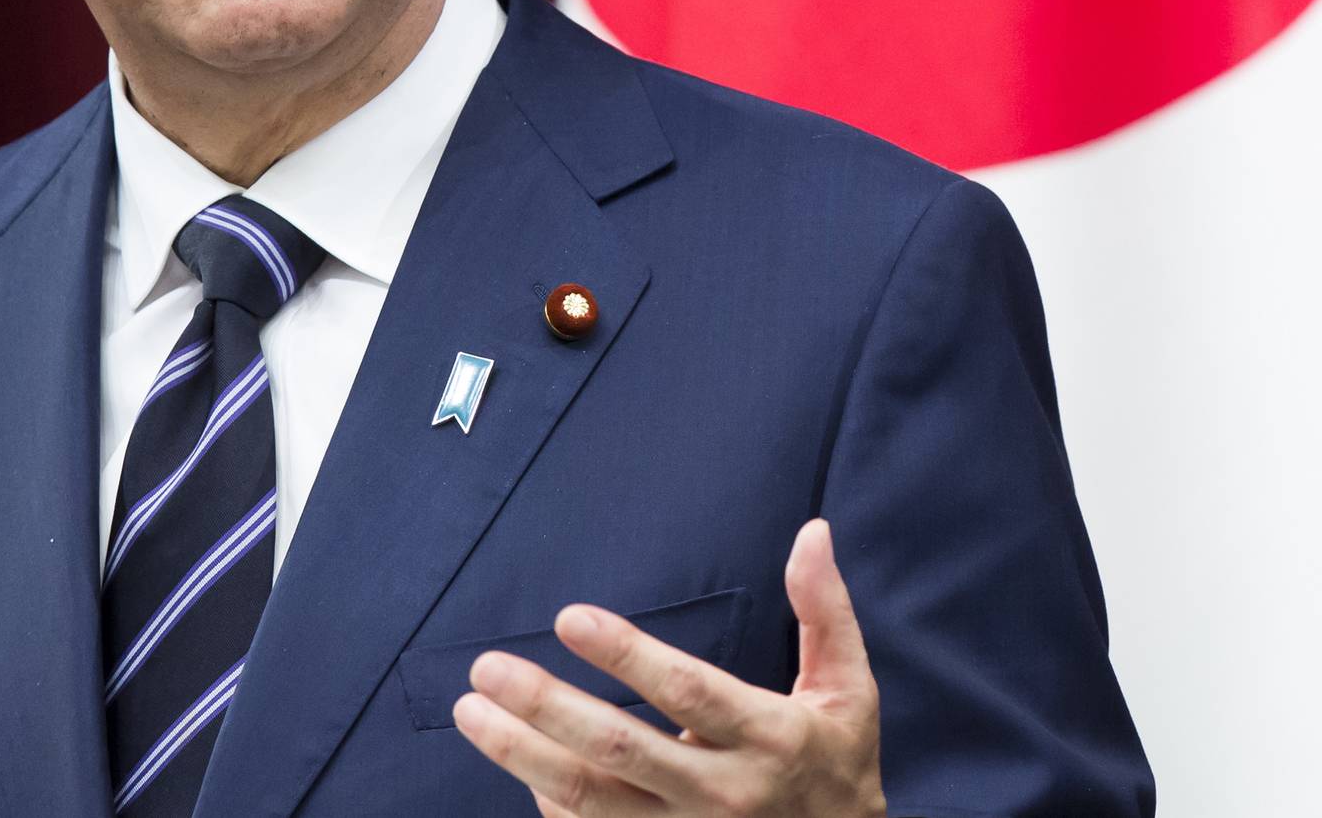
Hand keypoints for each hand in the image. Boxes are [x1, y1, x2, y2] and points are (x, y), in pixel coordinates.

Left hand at [453, 517, 885, 817]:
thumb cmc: (839, 767)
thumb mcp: (849, 690)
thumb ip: (825, 611)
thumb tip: (813, 531)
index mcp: (769, 737)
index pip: (688, 692)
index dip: (627, 655)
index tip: (568, 617)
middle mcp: (722, 795)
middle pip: (620, 750)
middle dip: (547, 707)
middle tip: (486, 668)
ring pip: (591, 798)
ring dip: (522, 755)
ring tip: (473, 712)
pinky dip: (548, 802)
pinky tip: (515, 763)